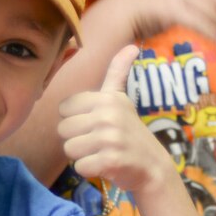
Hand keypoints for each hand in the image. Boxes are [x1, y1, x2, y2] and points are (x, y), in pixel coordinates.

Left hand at [59, 44, 170, 195]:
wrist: (152, 165)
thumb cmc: (129, 131)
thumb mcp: (121, 99)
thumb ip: (118, 72)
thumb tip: (131, 46)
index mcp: (106, 98)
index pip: (64, 109)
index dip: (75, 120)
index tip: (94, 124)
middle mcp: (108, 115)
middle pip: (63, 130)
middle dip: (77, 139)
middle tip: (98, 141)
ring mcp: (110, 138)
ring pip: (69, 149)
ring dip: (82, 155)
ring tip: (101, 152)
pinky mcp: (110, 161)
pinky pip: (79, 167)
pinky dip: (89, 170)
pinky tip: (105, 165)